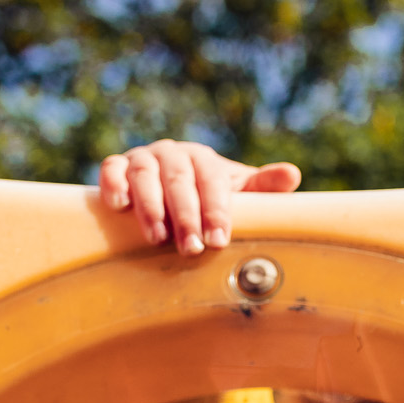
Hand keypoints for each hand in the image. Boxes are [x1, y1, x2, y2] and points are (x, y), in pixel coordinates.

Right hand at [98, 139, 300, 254]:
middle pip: (179, 181)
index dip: (216, 210)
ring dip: (150, 205)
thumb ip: (262, 187)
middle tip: (191, 248)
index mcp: (204, 159)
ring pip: (144, 175)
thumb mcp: (236, 193)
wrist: (168, 189)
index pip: (212, 182)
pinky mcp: (117, 167)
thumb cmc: (208, 197)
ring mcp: (143, 158)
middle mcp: (173, 154)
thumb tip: (293, 175)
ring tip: (156, 237)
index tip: (219, 240)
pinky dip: (113, 184)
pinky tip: (118, 206)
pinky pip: (110, 170)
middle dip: (186, 215)